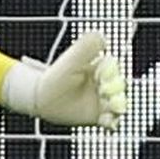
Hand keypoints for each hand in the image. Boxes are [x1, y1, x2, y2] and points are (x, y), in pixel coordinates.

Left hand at [8, 31, 129, 128]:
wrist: (39, 98)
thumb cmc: (53, 77)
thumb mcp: (70, 61)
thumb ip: (85, 47)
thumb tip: (103, 37)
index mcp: (96, 69)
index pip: (113, 68)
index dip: (110, 71)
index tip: (99, 75)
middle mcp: (101, 85)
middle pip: (120, 85)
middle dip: (116, 88)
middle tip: (103, 90)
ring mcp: (101, 101)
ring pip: (119, 103)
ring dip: (119, 104)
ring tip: (112, 105)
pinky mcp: (97, 116)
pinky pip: (112, 121)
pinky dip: (113, 121)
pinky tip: (107, 121)